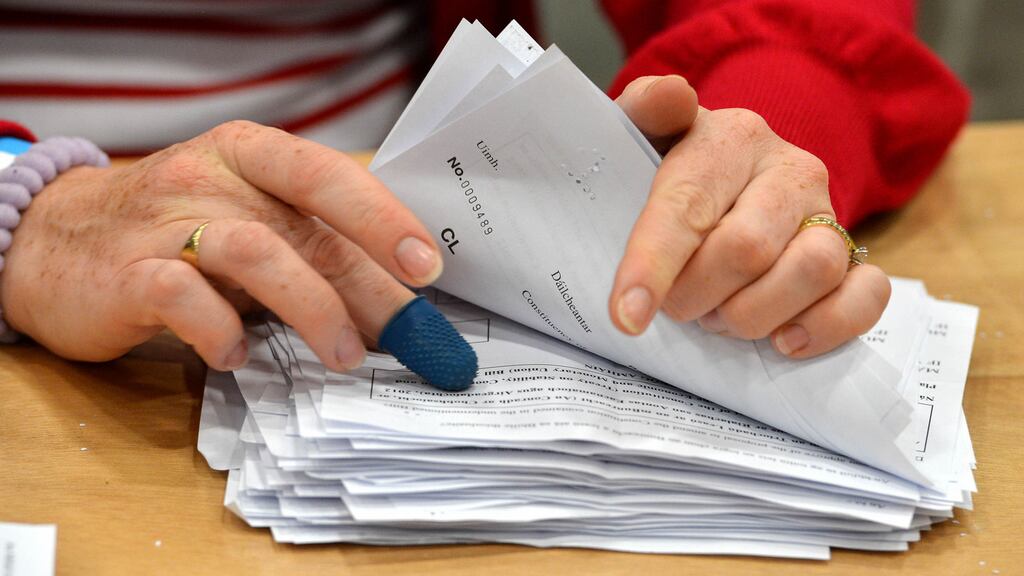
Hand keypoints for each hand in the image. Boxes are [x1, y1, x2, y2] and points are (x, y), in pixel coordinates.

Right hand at [1, 121, 443, 370]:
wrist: (54, 241)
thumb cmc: (174, 231)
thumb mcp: (247, 222)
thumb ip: (311, 249)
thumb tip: (395, 306)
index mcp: (250, 155)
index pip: (327, 176)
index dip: (383, 218)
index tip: (428, 266)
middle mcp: (211, 179)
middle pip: (305, 226)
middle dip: (369, 285)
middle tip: (412, 333)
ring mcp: (166, 224)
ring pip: (255, 254)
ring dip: (311, 308)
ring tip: (344, 356)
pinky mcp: (128, 275)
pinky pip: (184, 298)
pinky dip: (221, 330)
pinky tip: (238, 355)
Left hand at [611, 75, 889, 357]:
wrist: (727, 184)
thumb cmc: (672, 170)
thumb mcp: (643, 137)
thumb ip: (642, 111)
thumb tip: (669, 94)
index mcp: (732, 137)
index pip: (688, 205)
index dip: (652, 265)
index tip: (626, 315)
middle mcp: (790, 170)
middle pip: (747, 248)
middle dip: (697, 296)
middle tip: (675, 305)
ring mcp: (828, 214)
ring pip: (813, 271)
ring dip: (753, 315)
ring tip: (719, 316)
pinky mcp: (856, 255)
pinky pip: (867, 294)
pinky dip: (826, 326)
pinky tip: (782, 340)